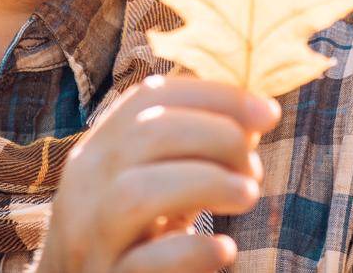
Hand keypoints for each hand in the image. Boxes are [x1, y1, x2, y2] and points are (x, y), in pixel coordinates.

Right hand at [35, 74, 280, 272]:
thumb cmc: (129, 237)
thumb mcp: (151, 182)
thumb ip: (188, 150)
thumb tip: (257, 115)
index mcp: (97, 150)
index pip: (150, 97)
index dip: (216, 96)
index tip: (267, 113)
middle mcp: (84, 187)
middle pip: (149, 133)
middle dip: (218, 137)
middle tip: (253, 169)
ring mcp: (90, 239)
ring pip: (138, 193)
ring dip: (207, 183)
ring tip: (247, 196)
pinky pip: (146, 263)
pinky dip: (192, 251)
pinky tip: (223, 250)